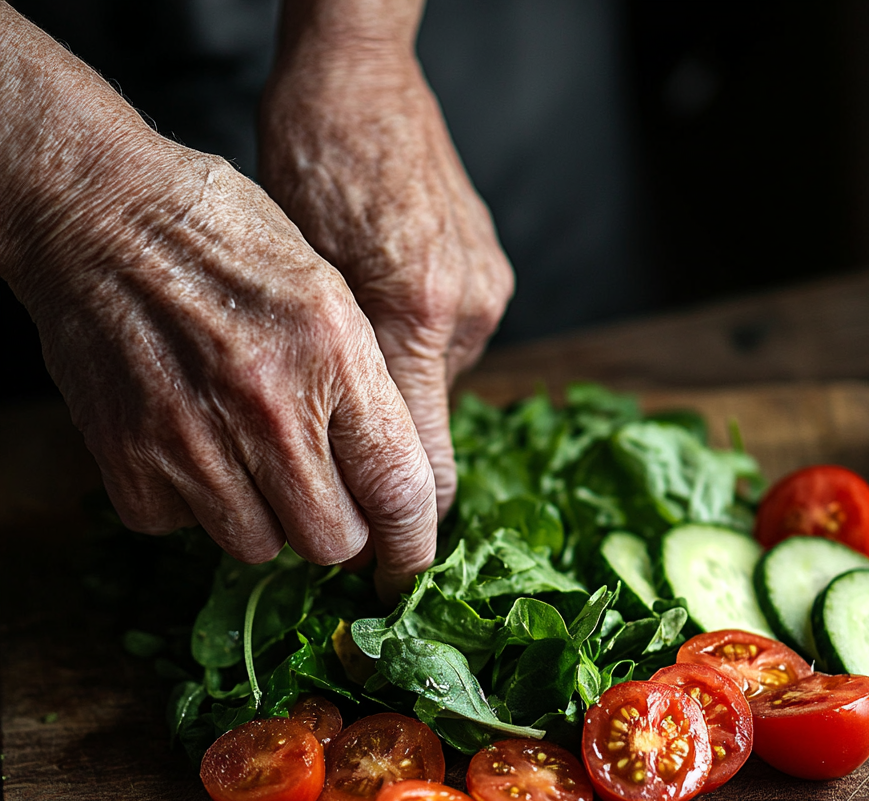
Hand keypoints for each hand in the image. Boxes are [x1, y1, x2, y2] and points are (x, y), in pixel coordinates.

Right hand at [12, 136, 437, 598]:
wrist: (95, 214)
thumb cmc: (220, 239)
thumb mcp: (327, 290)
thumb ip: (364, 389)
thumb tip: (389, 480)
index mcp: (334, 358)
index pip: (398, 490)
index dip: (412, 546)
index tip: (408, 567)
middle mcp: (269, 410)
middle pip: (330, 542)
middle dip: (335, 532)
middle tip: (319, 494)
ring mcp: (194, 441)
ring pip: (258, 546)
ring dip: (262, 519)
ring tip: (245, 456)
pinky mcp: (131, 461)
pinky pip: (181, 527)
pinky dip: (189, 503)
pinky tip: (187, 443)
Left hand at [259, 37, 513, 517]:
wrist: (358, 76)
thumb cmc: (306, 163)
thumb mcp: (290, 277)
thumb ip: (325, 376)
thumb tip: (327, 464)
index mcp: (405, 318)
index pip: (423, 469)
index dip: (406, 530)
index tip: (386, 571)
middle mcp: (458, 314)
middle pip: (429, 433)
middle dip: (387, 455)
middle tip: (342, 454)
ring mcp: (483, 292)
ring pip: (435, 385)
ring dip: (394, 388)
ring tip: (349, 346)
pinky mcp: (492, 273)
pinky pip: (450, 341)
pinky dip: (415, 347)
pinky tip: (382, 307)